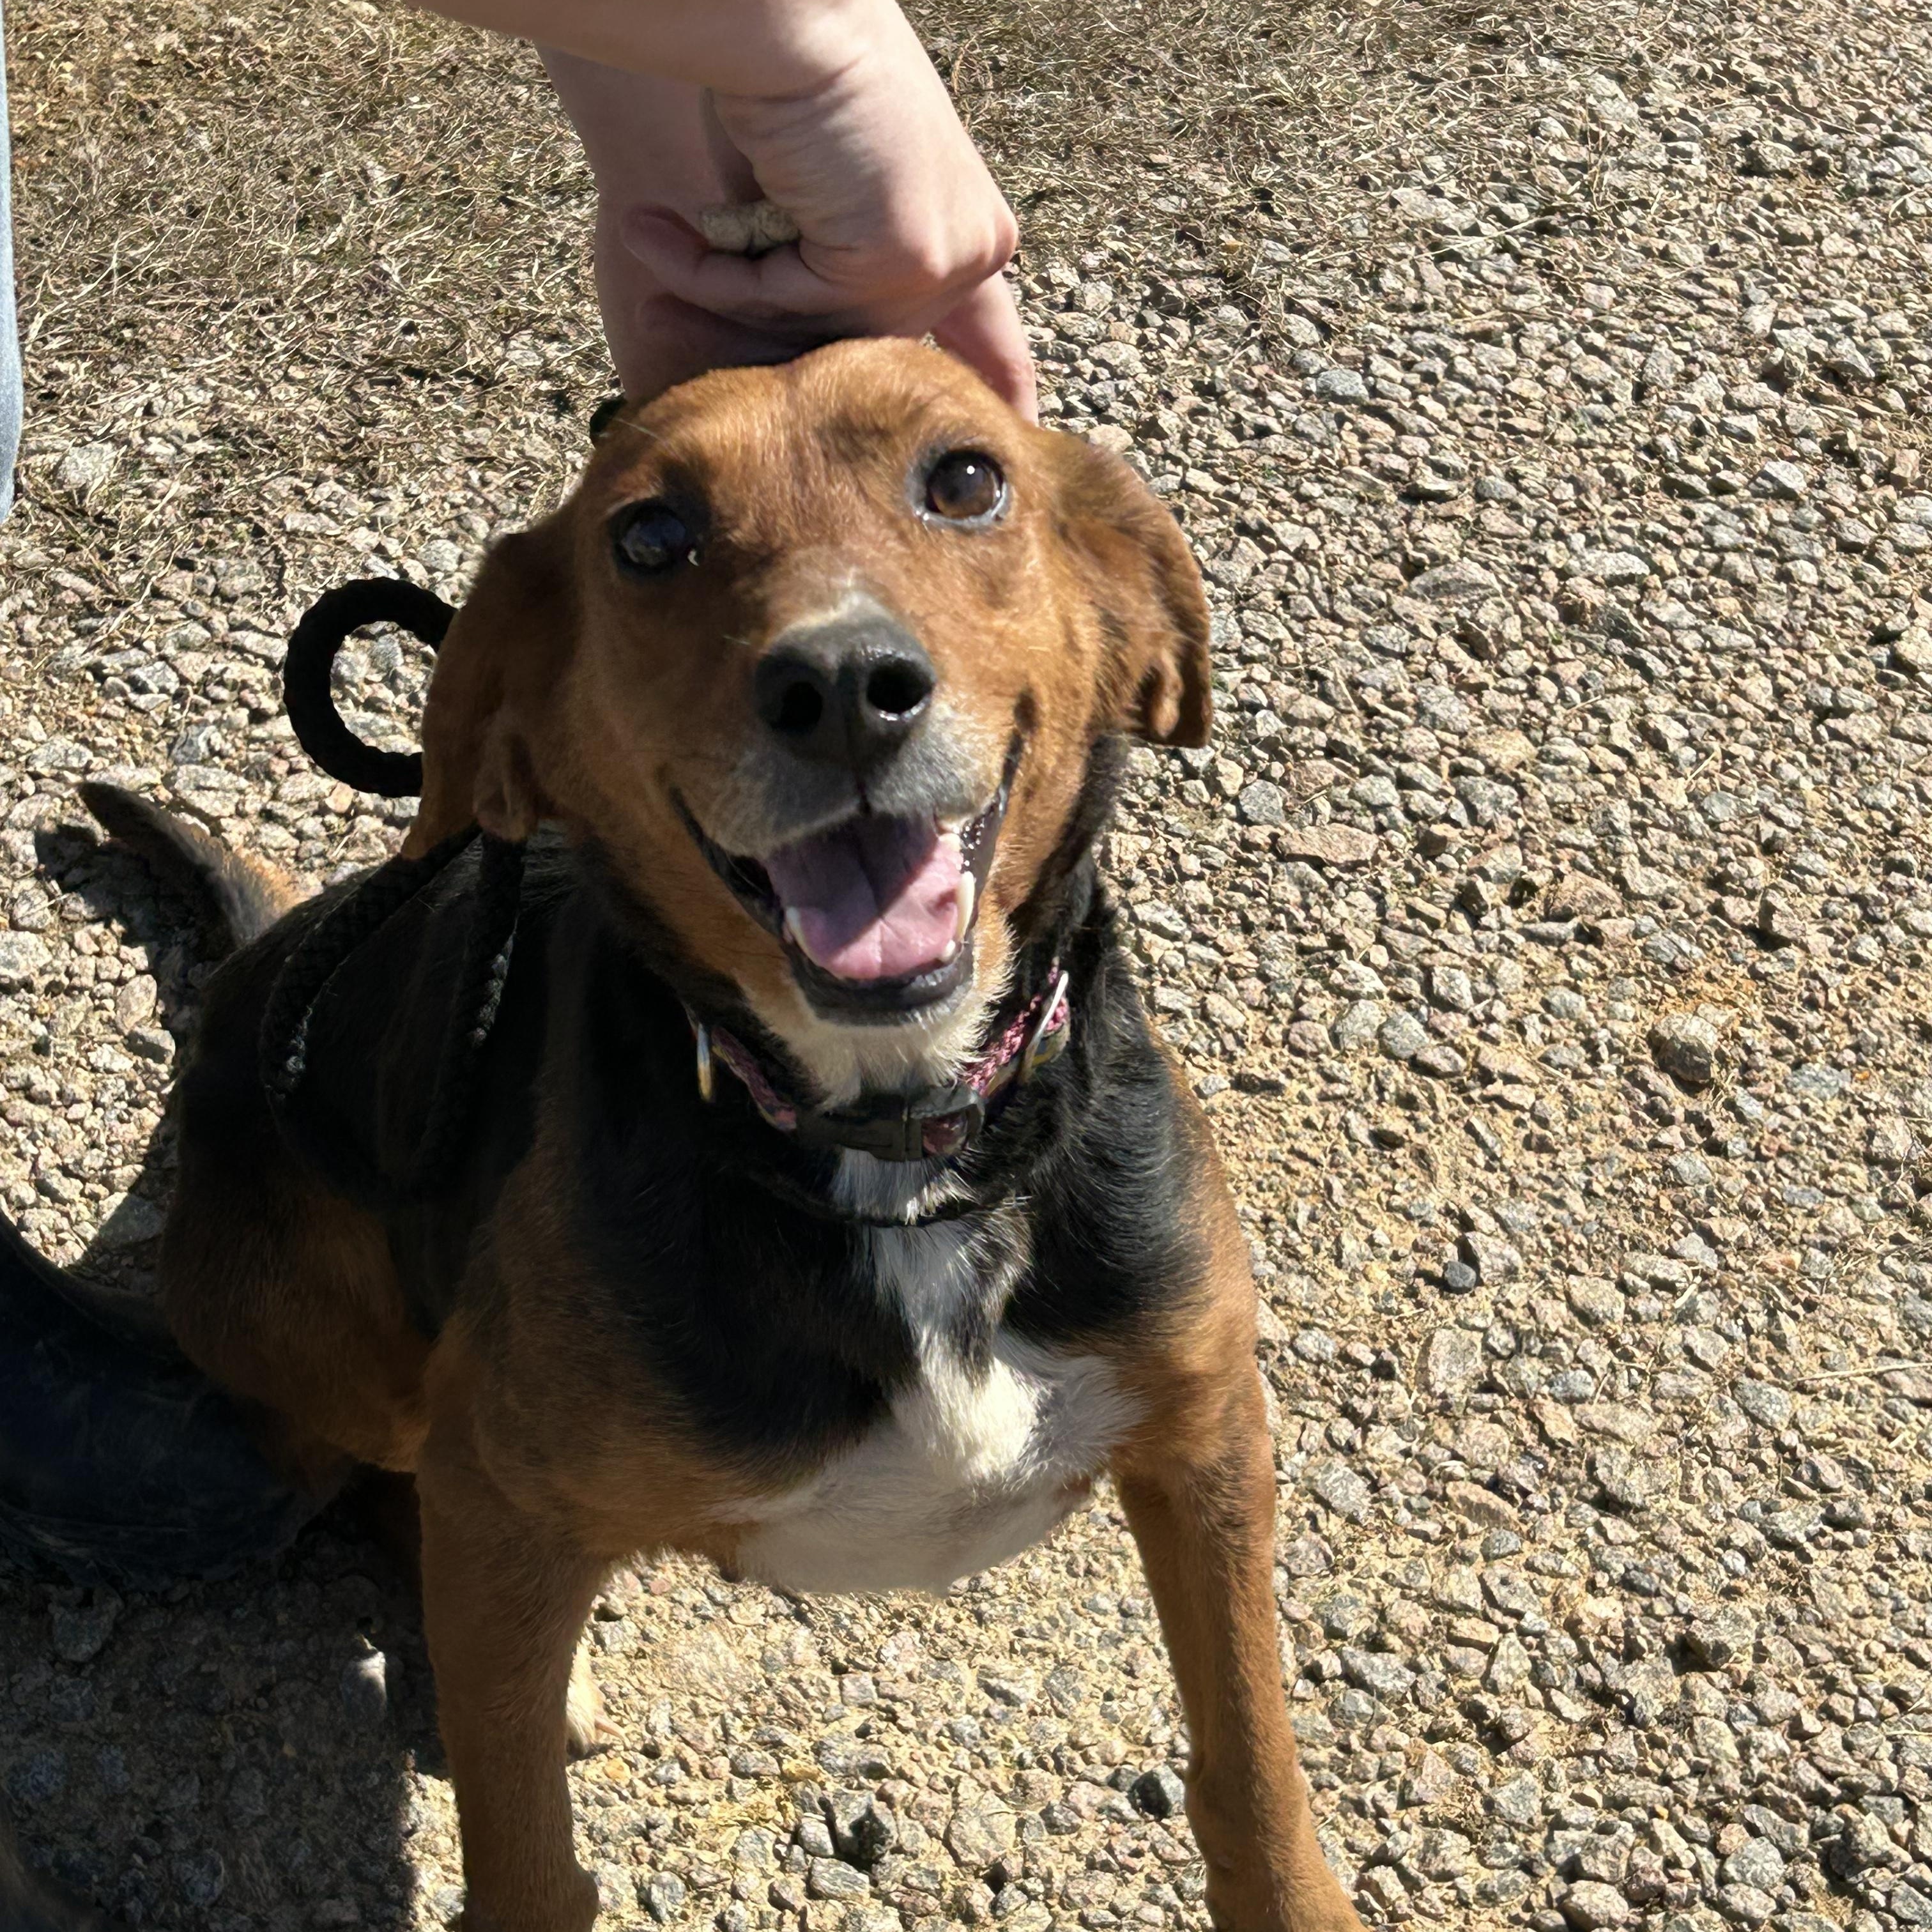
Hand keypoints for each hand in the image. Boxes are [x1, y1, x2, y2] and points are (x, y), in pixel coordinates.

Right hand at [540, 4, 1034, 416]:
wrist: (776, 18)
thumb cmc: (782, 80)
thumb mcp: (820, 195)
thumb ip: (828, 275)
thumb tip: (800, 368)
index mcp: (971, 227)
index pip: (986, 334)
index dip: (991, 384)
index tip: (1012, 430)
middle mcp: (974, 245)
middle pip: (864, 342)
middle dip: (767, 318)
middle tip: (671, 299)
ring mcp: (947, 254)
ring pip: (819, 331)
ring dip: (723, 287)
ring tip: (653, 236)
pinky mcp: (907, 256)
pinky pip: (790, 307)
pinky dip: (720, 275)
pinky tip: (663, 230)